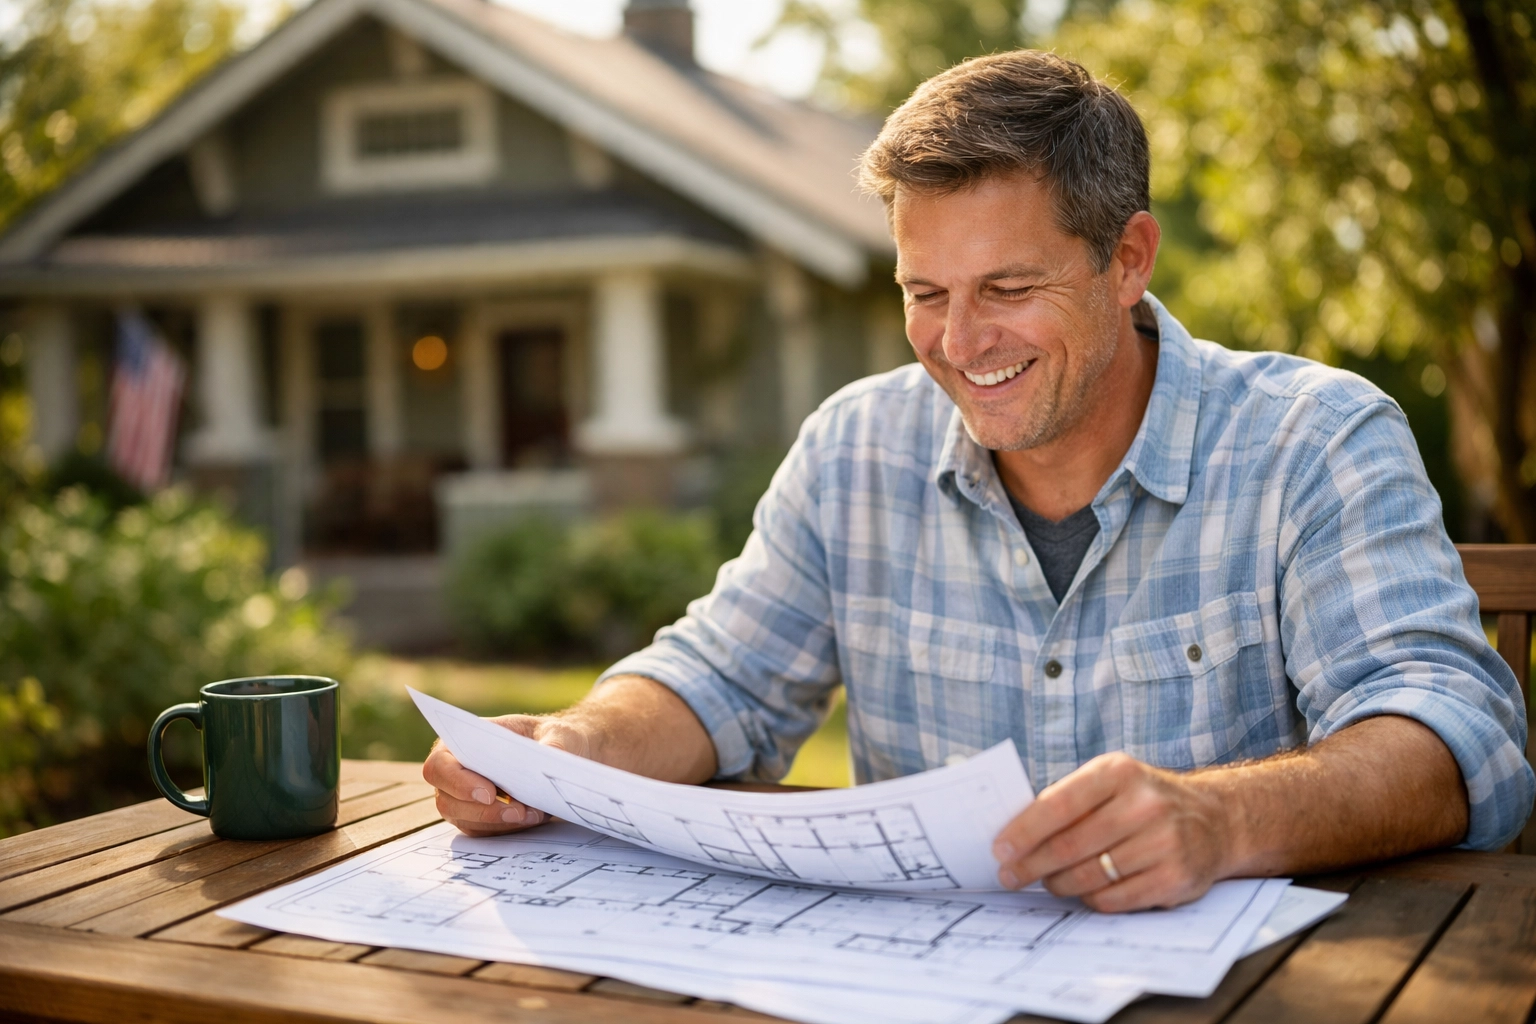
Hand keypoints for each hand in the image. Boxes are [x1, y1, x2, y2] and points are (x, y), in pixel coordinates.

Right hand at [422, 714, 593, 836]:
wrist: (559, 754)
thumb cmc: (548, 736)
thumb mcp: (556, 732)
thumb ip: (553, 743)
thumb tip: (549, 758)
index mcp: (460, 743)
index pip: (440, 766)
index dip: (458, 782)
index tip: (489, 793)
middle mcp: (454, 773)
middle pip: (448, 801)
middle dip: (484, 810)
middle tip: (519, 811)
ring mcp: (462, 799)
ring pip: (466, 820)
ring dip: (499, 821)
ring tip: (533, 814)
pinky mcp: (478, 818)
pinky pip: (483, 831)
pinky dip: (507, 828)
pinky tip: (532, 818)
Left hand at [991, 752, 1232, 911]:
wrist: (1214, 820)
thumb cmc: (1143, 800)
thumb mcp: (1111, 781)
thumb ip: (1068, 799)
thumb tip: (1014, 833)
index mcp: (1118, 773)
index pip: (1058, 804)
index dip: (1024, 831)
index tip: (1000, 850)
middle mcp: (1144, 805)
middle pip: (1069, 846)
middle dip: (1031, 865)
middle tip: (1010, 876)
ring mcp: (1163, 842)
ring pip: (1088, 877)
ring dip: (1058, 884)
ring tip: (1048, 881)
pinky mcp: (1175, 878)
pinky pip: (1113, 899)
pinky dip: (1090, 899)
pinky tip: (1085, 890)